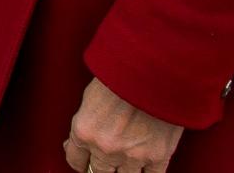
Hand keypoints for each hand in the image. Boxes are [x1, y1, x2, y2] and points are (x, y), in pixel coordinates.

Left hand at [63, 76, 183, 172]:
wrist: (154, 70)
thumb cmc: (121, 75)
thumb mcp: (91, 97)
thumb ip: (85, 122)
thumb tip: (77, 141)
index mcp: (84, 131)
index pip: (75, 160)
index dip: (80, 161)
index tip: (85, 161)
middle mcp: (105, 148)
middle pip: (99, 172)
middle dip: (102, 167)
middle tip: (107, 160)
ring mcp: (132, 155)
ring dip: (124, 171)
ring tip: (127, 161)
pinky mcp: (158, 156)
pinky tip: (146, 167)